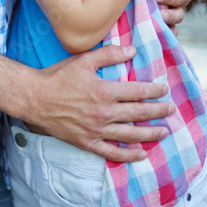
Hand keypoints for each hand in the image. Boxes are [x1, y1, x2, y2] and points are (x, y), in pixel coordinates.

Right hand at [26, 45, 174, 161]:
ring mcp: (96, 130)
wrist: (35, 98)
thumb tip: (133, 51)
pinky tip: (142, 154)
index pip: (137, 91)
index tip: (164, 89)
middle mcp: (104, 113)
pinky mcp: (88, 143)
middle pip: (138, 113)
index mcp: (104, 91)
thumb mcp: (83, 59)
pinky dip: (129, 155)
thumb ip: (109, 54)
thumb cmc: (58, 77)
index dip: (153, 90)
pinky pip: (113, 153)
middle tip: (171, 110)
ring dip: (151, 133)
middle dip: (158, 111)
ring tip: (164, 132)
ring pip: (131, 135)